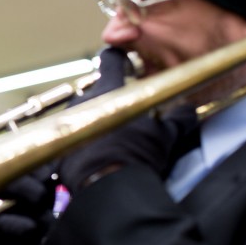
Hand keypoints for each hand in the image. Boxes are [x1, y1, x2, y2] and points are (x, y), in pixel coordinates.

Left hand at [57, 48, 197, 193]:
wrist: (107, 187)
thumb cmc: (135, 154)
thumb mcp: (162, 136)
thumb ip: (176, 120)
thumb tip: (188, 112)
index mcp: (109, 89)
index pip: (110, 60)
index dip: (116, 57)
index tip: (121, 59)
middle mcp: (82, 100)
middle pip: (94, 90)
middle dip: (107, 99)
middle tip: (122, 113)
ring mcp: (66, 122)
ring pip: (79, 113)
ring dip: (91, 120)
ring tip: (108, 138)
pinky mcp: (57, 146)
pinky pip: (68, 137)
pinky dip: (79, 142)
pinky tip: (92, 154)